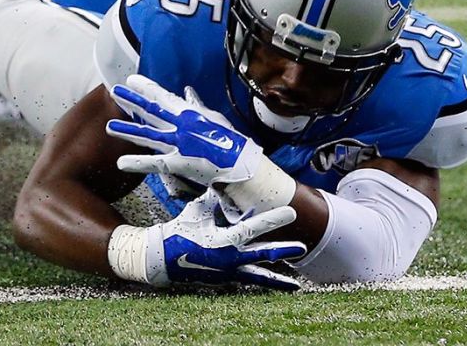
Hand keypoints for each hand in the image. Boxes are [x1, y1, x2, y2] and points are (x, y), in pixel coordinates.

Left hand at [106, 75, 264, 186]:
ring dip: (127, 130)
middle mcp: (181, 125)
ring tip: (108, 126)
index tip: (131, 79)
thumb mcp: (213, 118)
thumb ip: (197, 106)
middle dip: (131, 101)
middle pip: (151, 111)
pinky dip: (137, 162)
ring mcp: (178, 144)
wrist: (241, 164)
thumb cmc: (229, 141)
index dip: (146, 87)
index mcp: (189, 113)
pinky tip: (120, 163)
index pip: (163, 96)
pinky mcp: (178, 163)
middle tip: (114, 92)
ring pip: (147, 135)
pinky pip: (153, 163)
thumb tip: (187, 92)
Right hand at [110, 189, 305, 289]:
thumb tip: (228, 181)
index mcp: (221, 241)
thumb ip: (217, 199)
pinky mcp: (227, 279)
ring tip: (296, 286)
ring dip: (278, 280)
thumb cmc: (181, 230)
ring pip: (258, 276)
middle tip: (302, 248)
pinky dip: (264, 280)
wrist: (164, 258)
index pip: (252, 228)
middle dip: (283, 251)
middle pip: (262, 255)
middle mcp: (228, 259)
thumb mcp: (198, 211)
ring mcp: (228, 272)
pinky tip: (279, 284)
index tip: (291, 212)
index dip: (272, 220)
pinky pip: (250, 278)